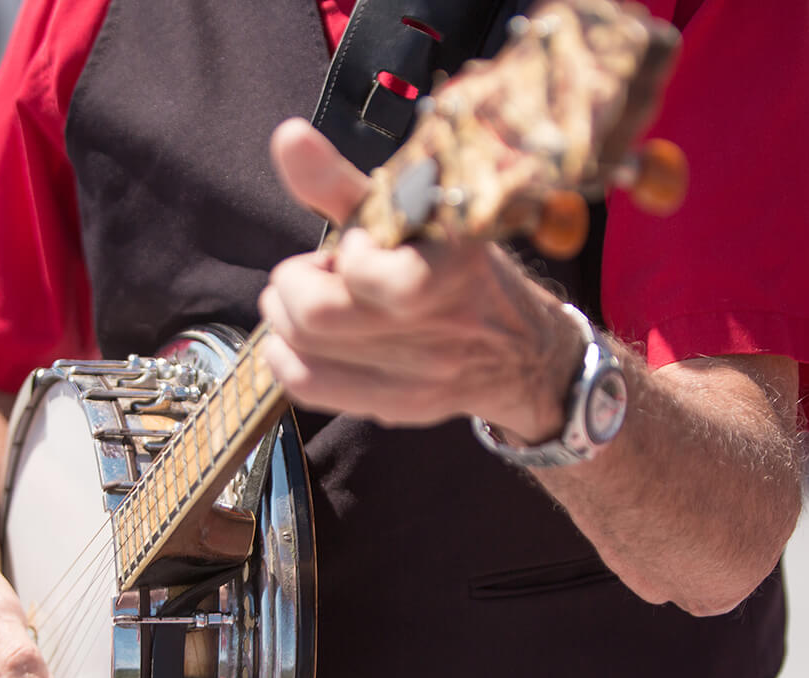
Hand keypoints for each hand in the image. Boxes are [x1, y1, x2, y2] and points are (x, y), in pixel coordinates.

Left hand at [259, 118, 584, 441]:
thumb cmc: (459, 268)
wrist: (523, 352)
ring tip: (313, 301)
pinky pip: (308, 388)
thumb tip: (287, 139)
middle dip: (294, 283)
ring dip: (286, 317)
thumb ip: (345, 182)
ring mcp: (419, 376)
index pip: (361, 273)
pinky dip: (285, 357)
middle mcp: (440, 328)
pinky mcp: (400, 407)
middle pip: (315, 317)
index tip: (362, 242)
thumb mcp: (419, 213)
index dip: (346, 252)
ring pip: (301, 353)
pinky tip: (300, 340)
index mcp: (451, 264)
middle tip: (316, 272)